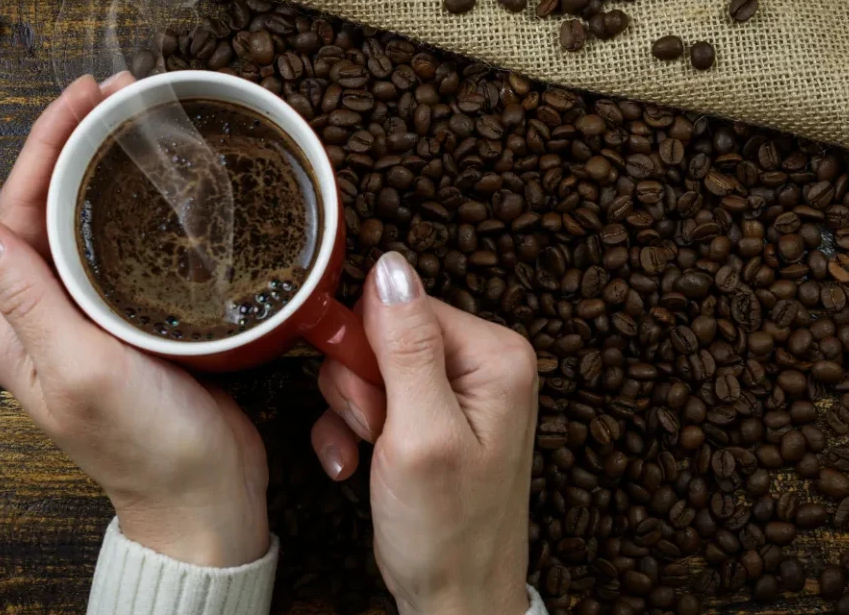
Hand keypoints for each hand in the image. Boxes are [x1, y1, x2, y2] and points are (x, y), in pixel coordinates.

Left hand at [0, 73, 270, 566]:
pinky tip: (164, 189)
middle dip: (75, 144)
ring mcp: (88, 319)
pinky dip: (138, 209)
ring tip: (139, 125)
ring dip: (106, 170)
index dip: (46, 145)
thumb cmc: (149, 447)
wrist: (206, 495)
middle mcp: (43, 315)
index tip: (87, 97)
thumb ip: (27, 300)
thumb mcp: (83, 371)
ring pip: (86, 224)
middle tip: (119, 96)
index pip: (16, 212)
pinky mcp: (132, 323)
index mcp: (13, 324)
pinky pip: (124, 251)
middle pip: (47, 207)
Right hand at [315, 251, 538, 614]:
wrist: (455, 600)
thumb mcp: (421, 434)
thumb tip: (392, 266)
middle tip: (378, 433)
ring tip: (373, 454)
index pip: (407, 305)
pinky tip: (358, 466)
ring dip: (353, 413)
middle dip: (361, 387)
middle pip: (385, 334)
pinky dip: (354, 431)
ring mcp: (458, 391)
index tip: (370, 403)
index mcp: (495, 355)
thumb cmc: (447, 531)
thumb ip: (406, 347)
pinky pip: (373, 397)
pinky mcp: (433, 415)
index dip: (369, 349)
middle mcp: (483, 364)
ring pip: (370, 366)